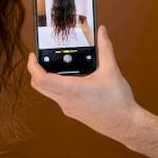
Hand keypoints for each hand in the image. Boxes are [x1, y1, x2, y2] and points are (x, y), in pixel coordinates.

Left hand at [27, 26, 142, 143]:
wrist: (125, 125)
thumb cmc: (118, 102)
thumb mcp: (111, 70)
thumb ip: (105, 48)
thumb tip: (102, 32)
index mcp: (71, 90)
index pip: (40, 79)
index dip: (32, 66)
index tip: (33, 56)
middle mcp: (66, 101)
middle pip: (39, 86)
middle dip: (36, 71)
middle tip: (39, 59)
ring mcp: (69, 108)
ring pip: (48, 93)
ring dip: (47, 79)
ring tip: (58, 66)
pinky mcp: (74, 112)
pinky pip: (59, 98)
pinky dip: (58, 87)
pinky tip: (73, 79)